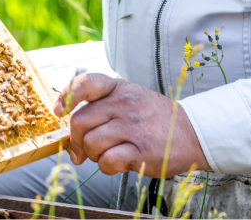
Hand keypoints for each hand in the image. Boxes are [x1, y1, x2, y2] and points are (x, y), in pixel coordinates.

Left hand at [54, 73, 208, 177]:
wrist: (192, 133)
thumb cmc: (153, 118)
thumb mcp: (128, 98)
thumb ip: (100, 109)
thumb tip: (71, 140)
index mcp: (118, 88)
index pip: (85, 84)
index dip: (66, 98)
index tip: (59, 112)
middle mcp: (124, 104)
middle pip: (80, 121)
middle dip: (77, 139)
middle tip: (84, 148)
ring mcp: (133, 127)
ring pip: (91, 143)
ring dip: (92, 155)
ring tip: (107, 154)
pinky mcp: (141, 150)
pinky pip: (107, 161)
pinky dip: (106, 167)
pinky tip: (117, 163)